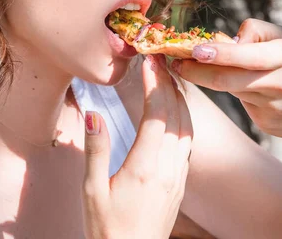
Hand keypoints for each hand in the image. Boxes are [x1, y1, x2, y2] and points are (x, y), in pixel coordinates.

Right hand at [82, 54, 192, 238]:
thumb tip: (93, 114)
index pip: (156, 113)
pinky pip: (188, 142)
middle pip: (176, 114)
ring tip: (169, 77)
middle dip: (169, 83)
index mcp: (144, 166)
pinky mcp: (180, 182)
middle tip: (160, 60)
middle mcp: (167, 167)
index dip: (155, 83)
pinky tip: (176, 111)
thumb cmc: (108, 229)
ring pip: (188, 126)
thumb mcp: (92, 191)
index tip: (150, 61)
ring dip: (180, 98)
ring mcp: (178, 175)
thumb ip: (96, 150)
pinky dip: (184, 118)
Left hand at [171, 19, 281, 148]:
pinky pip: (242, 103)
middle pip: (227, 80)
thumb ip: (256, 32)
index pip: (244, 56)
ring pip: (231, 89)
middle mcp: (279, 83)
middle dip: (196, 72)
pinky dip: (236, 92)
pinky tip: (246, 87)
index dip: (216, 54)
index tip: (192, 50)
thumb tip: (221, 40)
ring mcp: (272, 107)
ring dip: (210, 78)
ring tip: (191, 67)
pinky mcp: (266, 124)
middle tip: (174, 63)